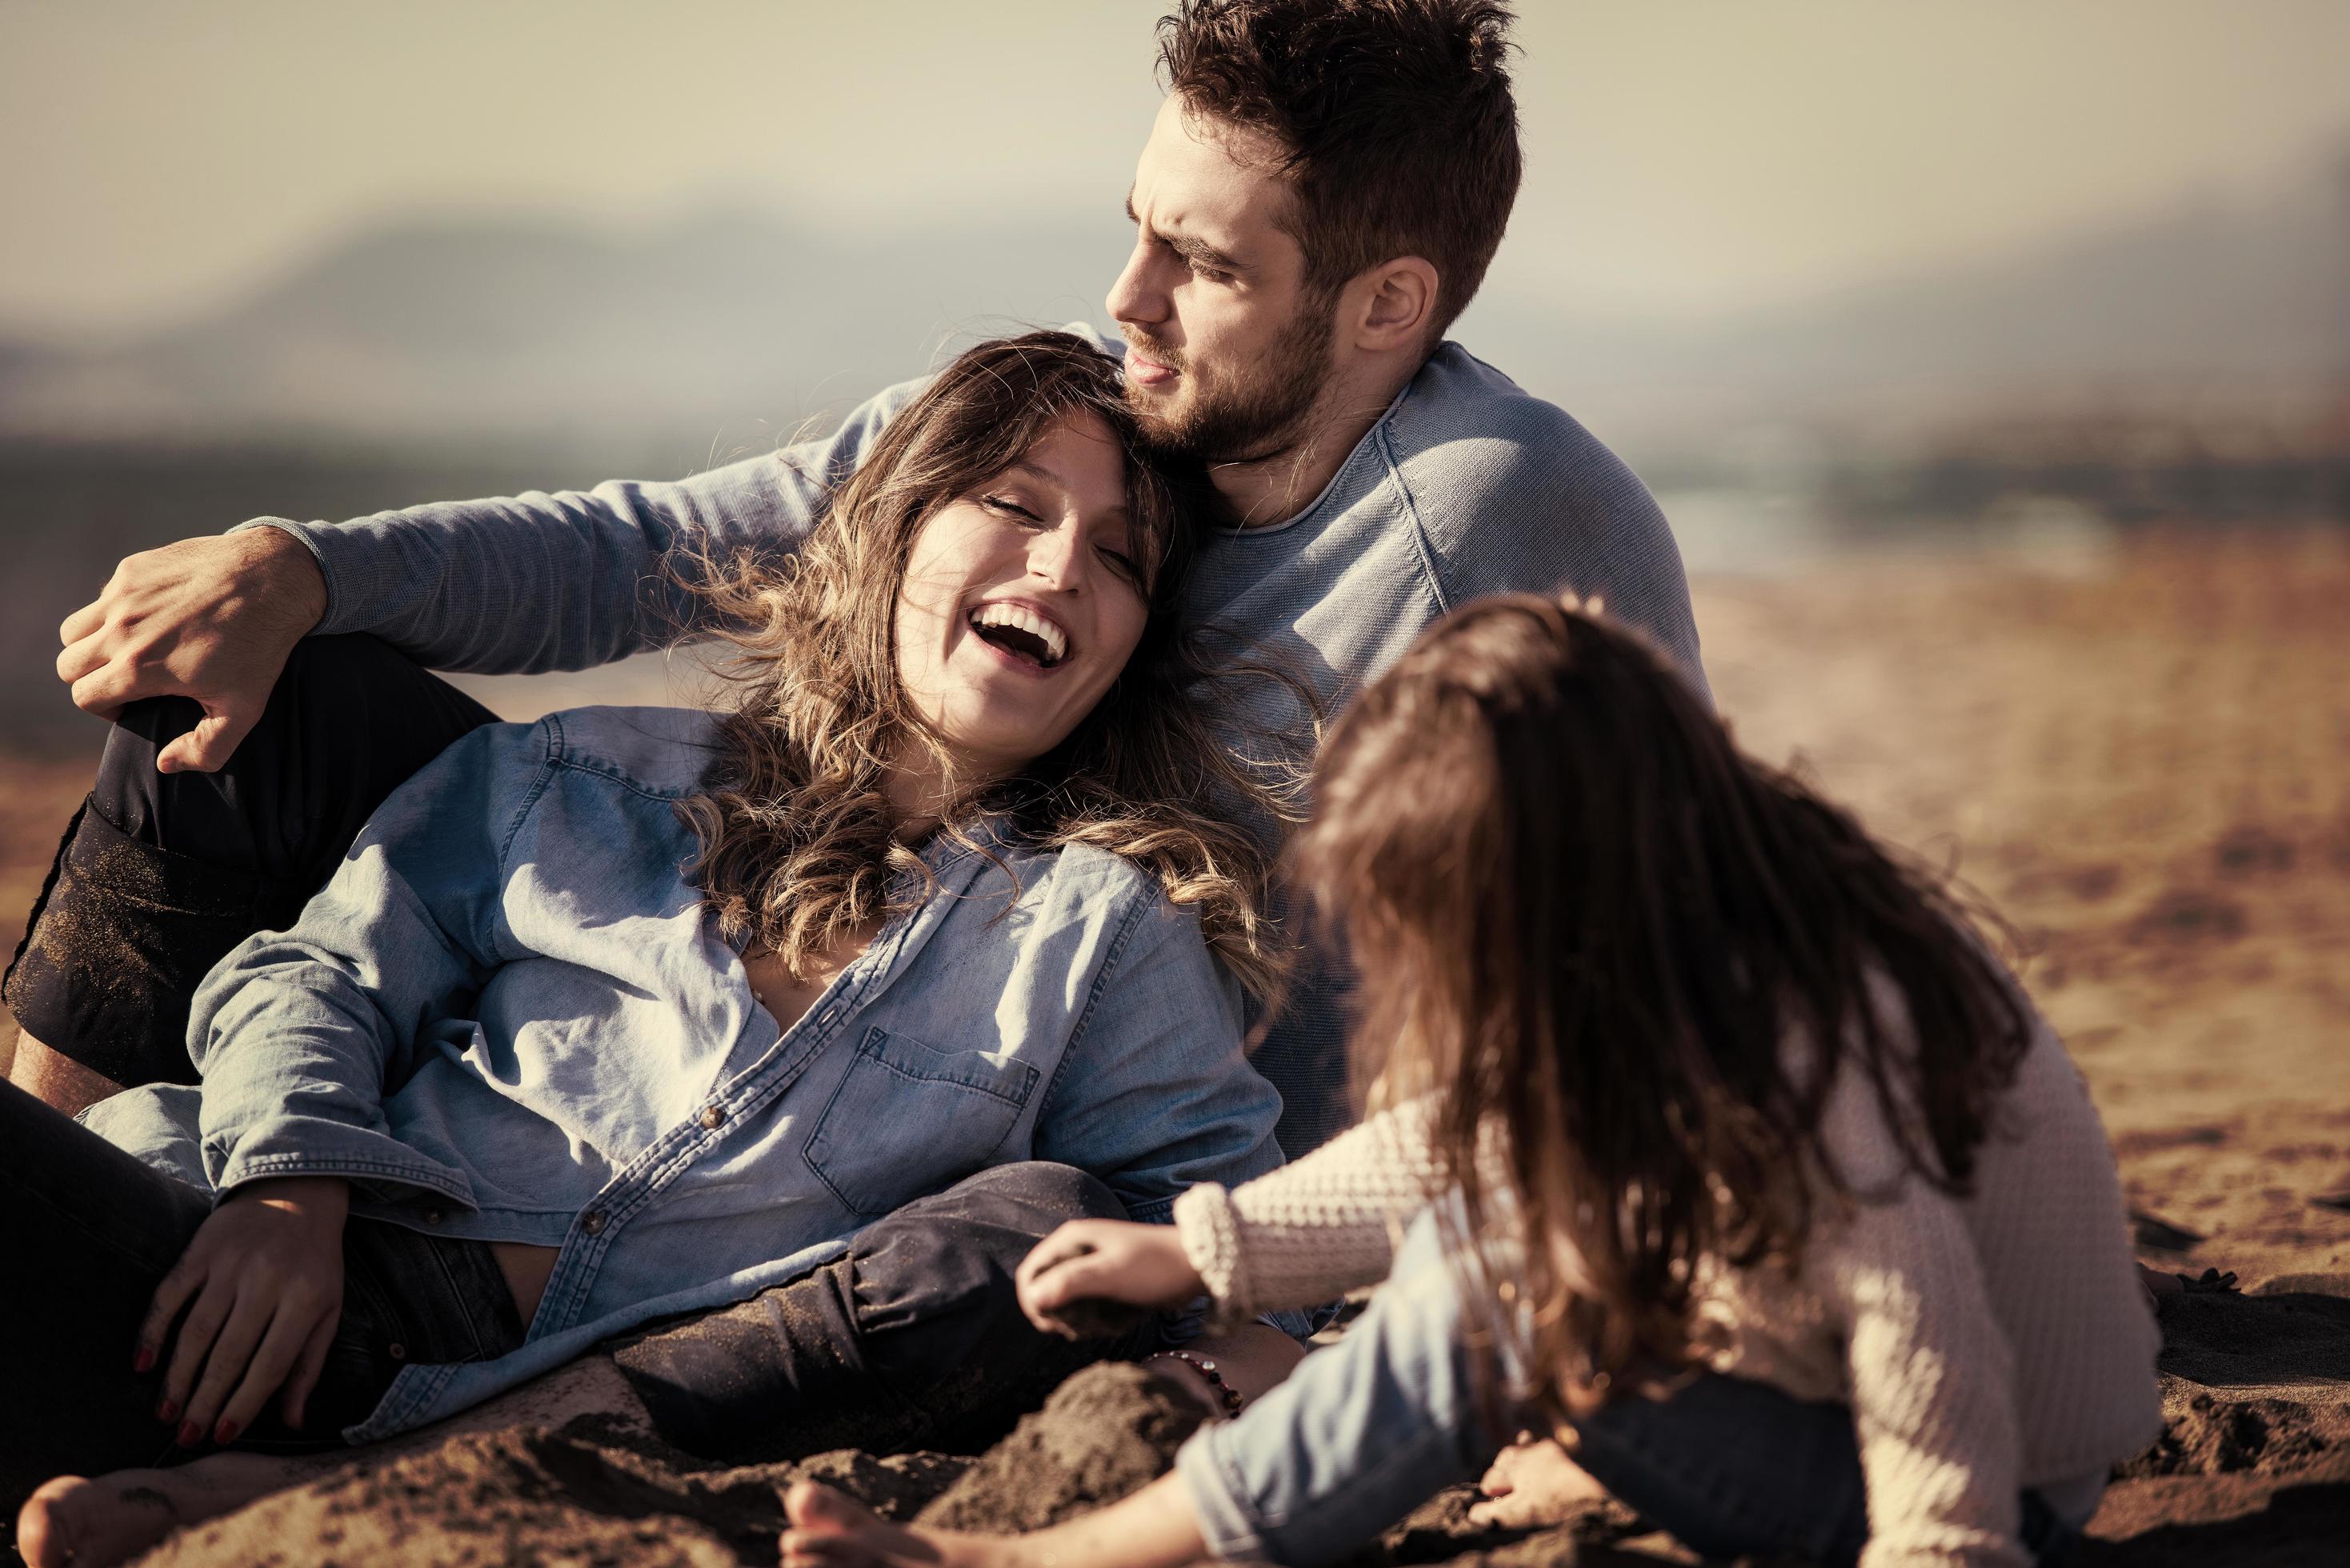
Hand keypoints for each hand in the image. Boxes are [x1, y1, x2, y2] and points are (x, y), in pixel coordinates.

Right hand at [56, 527, 326, 771]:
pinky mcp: (133, 568)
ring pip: (75, 630)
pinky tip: (154, 619)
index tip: (130, 705)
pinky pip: (104, 598)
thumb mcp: (244, 709)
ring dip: (91, 645)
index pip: (84, 697)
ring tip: (128, 652)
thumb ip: (205, 748)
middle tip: (124, 681)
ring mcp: (123, 595)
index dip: (105, 709)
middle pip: (69, 665)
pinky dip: (115, 612)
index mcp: (138, 667)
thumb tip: (165, 763)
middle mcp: (121, 629)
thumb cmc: (261, 647)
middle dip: (90, 680)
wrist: (275, 579)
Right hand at [140, 1176, 349, 1443]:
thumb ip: (308, 1365)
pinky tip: (143, 1365)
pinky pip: (170, 1295)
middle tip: (186, 1435)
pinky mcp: (202, 1249)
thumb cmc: (316, 1263)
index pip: (271, 1364)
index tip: (222, 1435)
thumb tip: (292, 1422)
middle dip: (205, 1401)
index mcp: (306, 1298)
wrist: (300, 1191)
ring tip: (166, 1412)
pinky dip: (153, 1331)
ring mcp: (232, 1264)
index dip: (245, 1404)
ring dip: (177, 1377)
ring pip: (196, 1331)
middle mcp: (268, 1281)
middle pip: (229, 1354)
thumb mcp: (328, 1309)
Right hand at [1015, 1218, 1205, 1338]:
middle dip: (1062, 1316)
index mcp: (1071, 1239)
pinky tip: (1117, 1322)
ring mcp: (1092, 1265)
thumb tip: (1033, 1298)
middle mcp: (1077, 1249)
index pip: (1030, 1274)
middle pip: (1046, 1291)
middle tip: (1086, 1329)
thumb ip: (1072, 1283)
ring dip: (1081, 1320)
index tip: (1057, 1325)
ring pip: (1067, 1302)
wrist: (1197, 1266)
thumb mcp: (1112, 1274)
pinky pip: (1088, 1305)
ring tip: (1106, 1325)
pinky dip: (1097, 1318)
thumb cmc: (1155, 1267)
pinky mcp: (1108, 1281)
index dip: (1035, 1304)